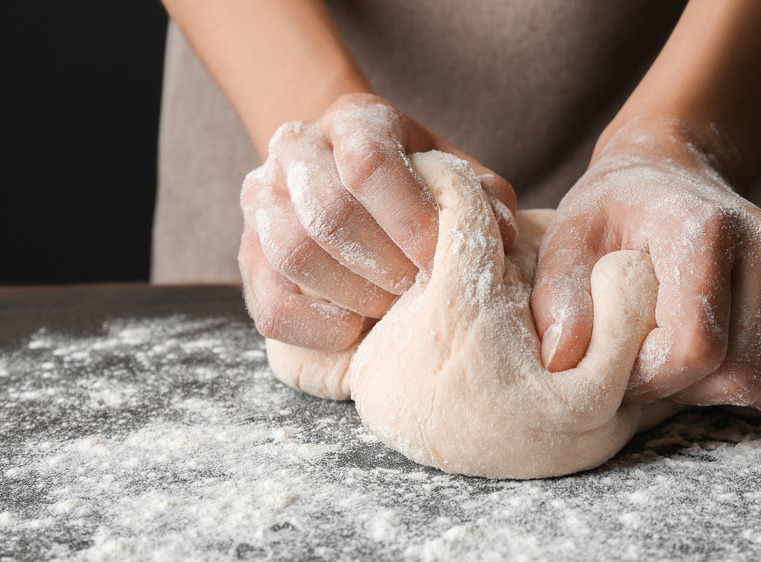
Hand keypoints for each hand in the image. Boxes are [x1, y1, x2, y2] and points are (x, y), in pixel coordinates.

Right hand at [239, 94, 517, 349]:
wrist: (346, 174)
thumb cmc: (413, 181)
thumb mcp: (452, 172)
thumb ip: (482, 196)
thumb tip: (505, 233)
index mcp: (354, 120)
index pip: (369, 165)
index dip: (410, 220)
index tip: (440, 261)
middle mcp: (297, 149)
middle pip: (328, 213)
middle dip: (385, 265)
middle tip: (417, 289)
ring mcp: (262, 199)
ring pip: (293, 254)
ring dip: (352, 293)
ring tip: (388, 306)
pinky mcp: (248, 254)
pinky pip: (269, 303)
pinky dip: (315, 326)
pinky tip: (354, 329)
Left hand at [531, 121, 760, 413]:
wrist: (668, 172)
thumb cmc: (612, 209)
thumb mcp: (568, 238)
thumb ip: (559, 296)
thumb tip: (561, 360)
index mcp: (707, 229)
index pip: (698, 346)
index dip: (653, 378)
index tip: (619, 366)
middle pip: (742, 372)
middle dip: (685, 392)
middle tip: (645, 368)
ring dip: (718, 394)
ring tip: (675, 362)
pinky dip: (749, 386)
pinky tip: (709, 360)